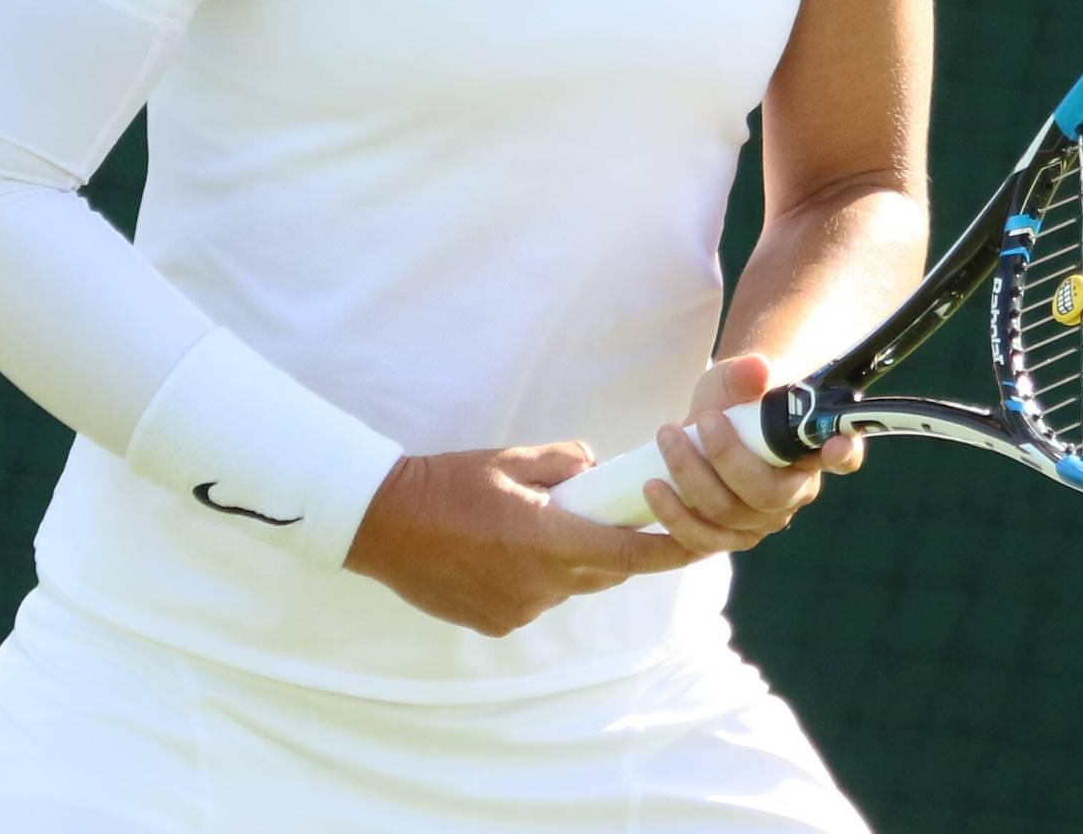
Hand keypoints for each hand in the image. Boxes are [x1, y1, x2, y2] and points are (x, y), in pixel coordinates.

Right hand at [346, 441, 691, 635]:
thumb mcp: (510, 459)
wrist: (384, 523)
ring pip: (567, 586)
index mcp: (547, 540)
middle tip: (611, 513)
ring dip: (569, 561)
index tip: (698, 544)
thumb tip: (595, 467)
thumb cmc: (447, 482)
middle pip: (602, 573)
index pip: (626, 555)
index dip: (667, 552)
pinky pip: (535, 599)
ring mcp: (517, 610)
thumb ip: (564, 462)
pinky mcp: (496, 624)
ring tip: (535, 524)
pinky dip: (535, 576)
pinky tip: (502, 549)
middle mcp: (539, 584)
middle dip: (615, 547)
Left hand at [642, 354, 863, 554]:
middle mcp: (794, 492)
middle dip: (728, 458)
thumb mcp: (739, 377)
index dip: (843, 454)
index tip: (834, 445)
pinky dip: (676, 517)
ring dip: (692, 481)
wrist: (715, 416)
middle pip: (767, 495)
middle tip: (703, 418)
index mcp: (811, 450)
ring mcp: (762, 520)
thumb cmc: (738, 396)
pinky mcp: (729, 535)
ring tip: (666, 438)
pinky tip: (652, 487)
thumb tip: (756, 369)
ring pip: (730, 518)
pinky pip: (704, 541)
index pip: (842, 456)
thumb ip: (746, 374)